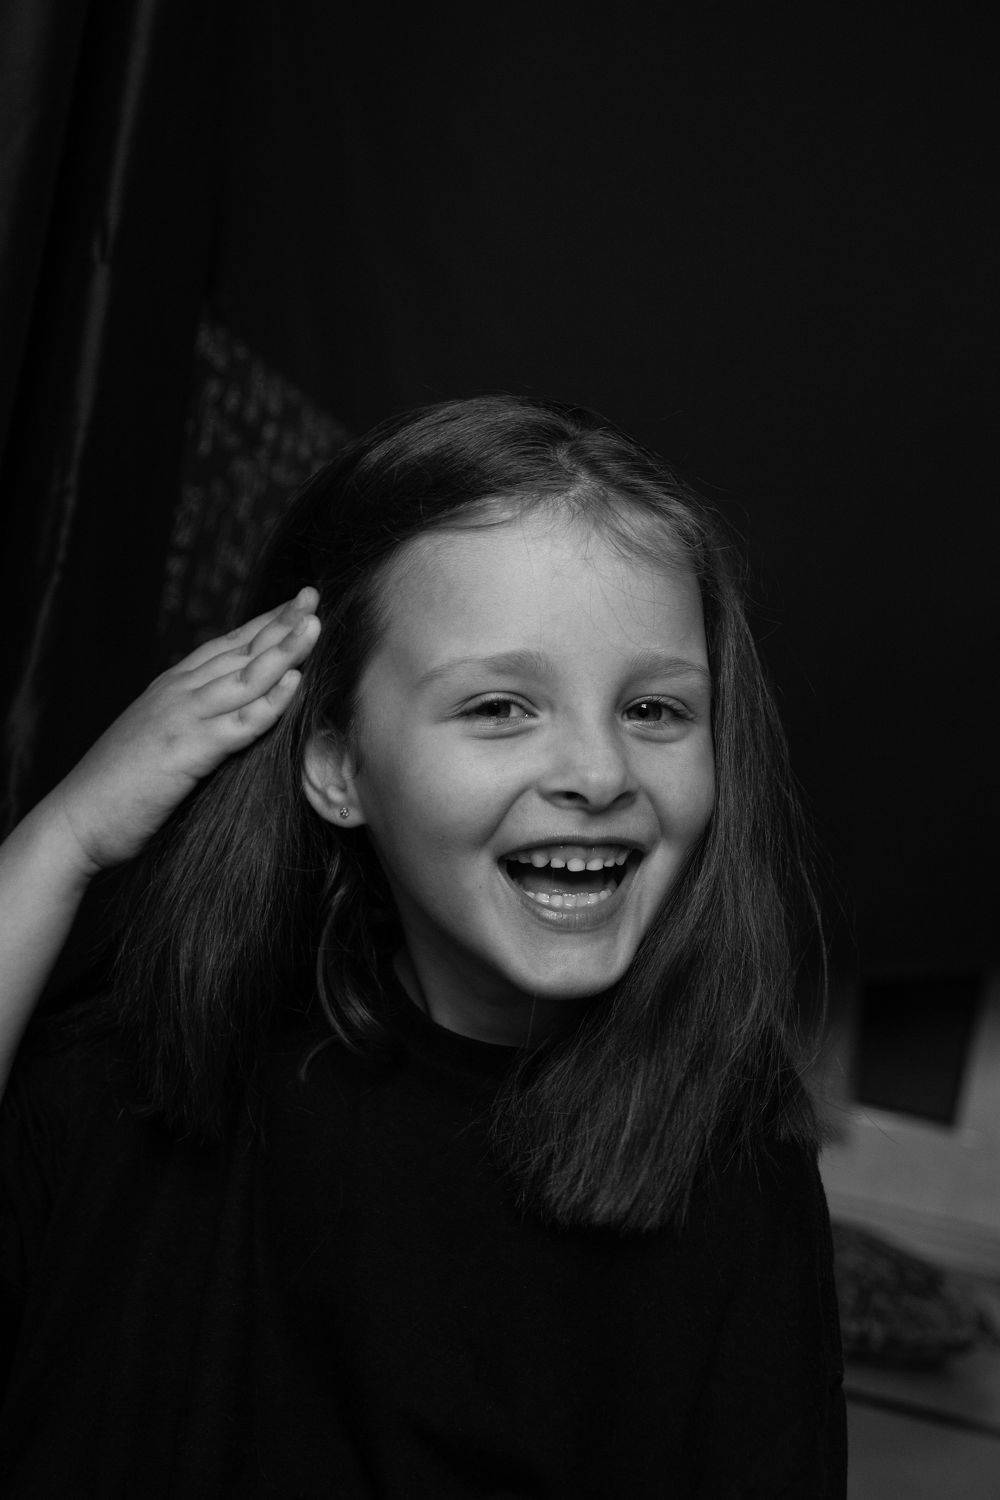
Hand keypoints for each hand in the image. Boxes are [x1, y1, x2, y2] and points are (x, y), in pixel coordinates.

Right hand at [40, 588, 321, 879]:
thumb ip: (190, 718)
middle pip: (240, 651)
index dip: (264, 623)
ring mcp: (183, 719)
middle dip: (281, 623)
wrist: (76, 818)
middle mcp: (178, 693)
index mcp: (171, 687)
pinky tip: (295, 683)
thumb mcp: (157, 738)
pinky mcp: (187, 752)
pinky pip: (238, 724)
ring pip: (245, 678)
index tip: (296, 605)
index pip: (227, 645)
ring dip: (283, 650)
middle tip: (313, 597)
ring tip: (315, 626)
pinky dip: (268, 702)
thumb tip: (226, 713)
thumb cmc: (118, 788)